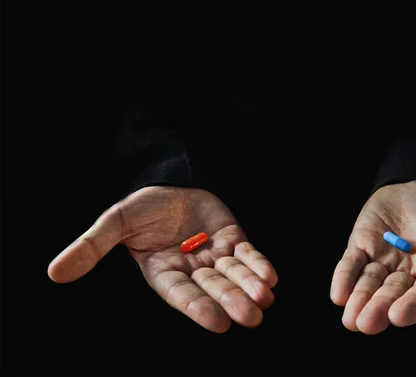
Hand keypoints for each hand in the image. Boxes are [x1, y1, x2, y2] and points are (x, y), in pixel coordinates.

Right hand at [48, 186, 277, 332]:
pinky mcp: (232, 240)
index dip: (198, 307)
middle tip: (250, 317)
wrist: (169, 182)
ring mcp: (214, 256)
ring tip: (264, 299)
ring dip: (250, 287)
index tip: (218, 322)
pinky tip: (270, 278)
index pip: (181, 294)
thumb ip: (91, 247)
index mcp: (163, 272)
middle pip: (213, 289)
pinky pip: (247, 255)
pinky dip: (258, 265)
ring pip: (234, 275)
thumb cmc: (142, 207)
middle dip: (232, 301)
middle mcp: (191, 269)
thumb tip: (55, 273)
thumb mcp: (115, 223)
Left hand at [330, 180, 415, 333]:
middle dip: (380, 308)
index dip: (414, 304)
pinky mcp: (363, 244)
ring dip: (360, 299)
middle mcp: (409, 271)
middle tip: (367, 324)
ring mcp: (384, 258)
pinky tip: (338, 293)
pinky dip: (345, 277)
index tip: (399, 317)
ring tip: (351, 318)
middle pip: (394, 293)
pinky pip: (351, 263)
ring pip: (371, 283)